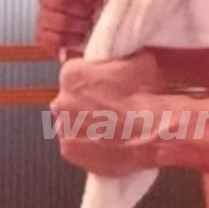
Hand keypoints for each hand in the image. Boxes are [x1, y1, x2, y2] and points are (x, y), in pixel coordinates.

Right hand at [36, 0, 101, 56]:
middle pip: (61, 0)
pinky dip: (68, 42)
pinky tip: (79, 41)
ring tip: (88, 30)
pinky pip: (50, 39)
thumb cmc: (98, 14)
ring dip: (78, 27)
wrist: (90, 37)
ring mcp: (42, 18)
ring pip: (57, 20)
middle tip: (94, 18)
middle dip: (83, 12)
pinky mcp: (42, 38)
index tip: (99, 2)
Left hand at [49, 54, 166, 174]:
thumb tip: (132, 56)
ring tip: (113, 129)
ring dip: (88, 125)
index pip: (77, 72)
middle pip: (71, 100)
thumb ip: (127, 58)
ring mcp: (63, 129)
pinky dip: (90, 146)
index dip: (94, 79)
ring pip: (74, 124)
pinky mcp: (70, 152)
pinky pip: (78, 147)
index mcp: (71, 74)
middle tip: (111, 108)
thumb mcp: (139, 62)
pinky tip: (109, 144)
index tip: (108, 85)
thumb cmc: (141, 97)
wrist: (147, 131)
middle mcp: (60, 102)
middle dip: (87, 104)